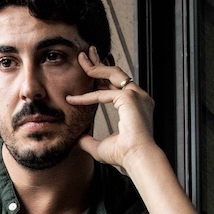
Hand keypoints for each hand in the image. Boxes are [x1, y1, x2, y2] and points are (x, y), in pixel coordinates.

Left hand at [66, 47, 158, 169]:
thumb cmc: (124, 155)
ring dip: (96, 66)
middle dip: (100, 63)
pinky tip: (73, 99)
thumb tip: (78, 139)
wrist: (137, 158)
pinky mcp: (129, 98)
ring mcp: (136, 95)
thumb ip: (90, 140)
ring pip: (113, 74)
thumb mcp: (102, 146)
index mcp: (136, 106)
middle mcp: (139, 97)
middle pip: (117, 74)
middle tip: (86, 54)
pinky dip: (87, 96)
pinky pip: (103, 93)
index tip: (82, 85)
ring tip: (82, 58)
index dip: (97, 84)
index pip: (116, 88)